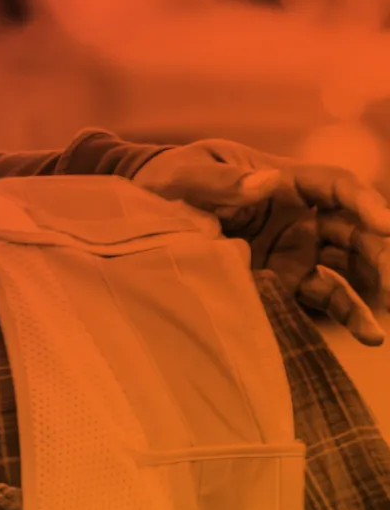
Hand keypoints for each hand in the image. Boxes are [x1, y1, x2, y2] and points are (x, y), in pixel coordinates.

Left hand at [133, 141, 389, 343]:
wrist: (144, 217)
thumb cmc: (168, 183)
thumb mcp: (185, 174)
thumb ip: (220, 182)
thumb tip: (266, 184)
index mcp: (284, 181)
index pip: (337, 186)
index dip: (364, 202)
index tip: (385, 224)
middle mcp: (300, 216)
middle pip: (354, 230)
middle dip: (380, 253)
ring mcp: (295, 251)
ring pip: (348, 266)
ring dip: (373, 287)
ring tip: (383, 321)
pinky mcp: (283, 282)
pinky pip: (323, 296)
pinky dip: (347, 314)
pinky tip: (368, 334)